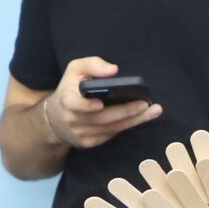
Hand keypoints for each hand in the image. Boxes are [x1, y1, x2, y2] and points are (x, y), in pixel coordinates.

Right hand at [44, 56, 161, 149]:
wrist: (55, 119)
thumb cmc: (70, 89)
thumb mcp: (75, 70)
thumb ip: (92, 64)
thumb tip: (113, 70)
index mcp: (67, 100)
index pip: (75, 105)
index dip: (86, 106)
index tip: (100, 104)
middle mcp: (73, 120)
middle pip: (102, 118)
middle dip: (125, 111)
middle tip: (145, 104)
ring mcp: (81, 134)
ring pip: (111, 128)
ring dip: (134, 120)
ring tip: (153, 111)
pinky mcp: (90, 142)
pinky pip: (112, 134)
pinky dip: (128, 125)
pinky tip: (142, 118)